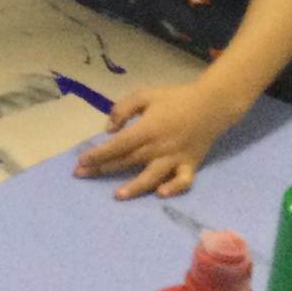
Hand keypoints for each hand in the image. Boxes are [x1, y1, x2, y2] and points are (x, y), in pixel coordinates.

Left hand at [74, 79, 246, 199]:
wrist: (211, 105)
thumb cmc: (174, 99)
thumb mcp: (145, 95)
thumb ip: (123, 109)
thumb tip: (109, 130)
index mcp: (147, 128)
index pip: (118, 144)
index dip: (98, 154)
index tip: (80, 161)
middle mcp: (160, 146)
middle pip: (128, 161)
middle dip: (103, 169)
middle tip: (81, 175)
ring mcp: (176, 157)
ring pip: (152, 176)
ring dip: (134, 187)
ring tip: (117, 195)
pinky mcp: (191, 165)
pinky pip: (183, 181)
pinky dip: (173, 189)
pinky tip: (160, 194)